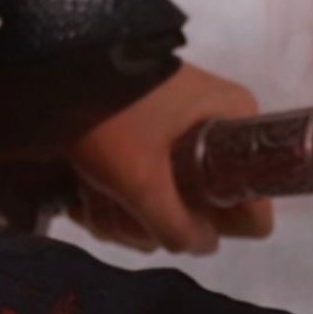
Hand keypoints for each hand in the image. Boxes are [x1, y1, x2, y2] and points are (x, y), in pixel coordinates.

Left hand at [64, 63, 275, 255]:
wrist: (55, 67)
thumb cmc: (109, 117)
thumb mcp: (141, 179)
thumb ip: (176, 225)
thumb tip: (205, 246)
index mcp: (237, 123)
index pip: (258, 197)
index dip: (222, 222)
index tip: (179, 217)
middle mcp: (218, 127)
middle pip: (205, 209)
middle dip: (153, 223)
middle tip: (121, 210)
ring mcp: (184, 134)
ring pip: (169, 205)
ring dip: (124, 218)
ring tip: (91, 202)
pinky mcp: (150, 141)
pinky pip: (145, 188)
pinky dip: (112, 203)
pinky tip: (81, 200)